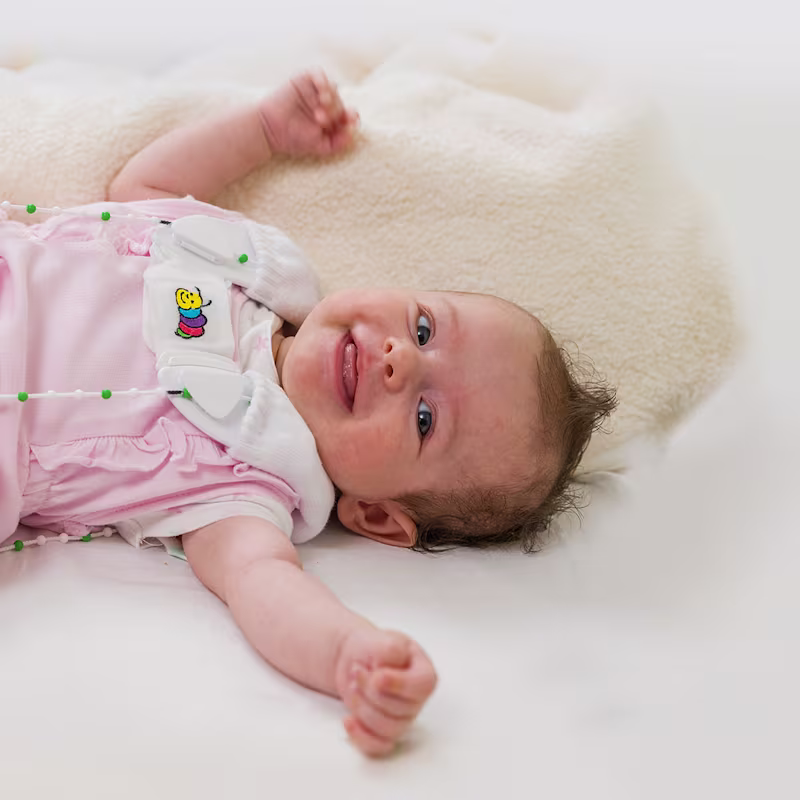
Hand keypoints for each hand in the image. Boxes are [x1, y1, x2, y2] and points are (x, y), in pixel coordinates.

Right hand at [259, 69, 358, 157]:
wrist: (270, 129)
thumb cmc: (294, 139)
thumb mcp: (321, 146)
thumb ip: (339, 142)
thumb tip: (353, 131)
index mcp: (332, 118)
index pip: (349, 114)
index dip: (351, 117)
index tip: (350, 121)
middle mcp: (325, 103)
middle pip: (340, 102)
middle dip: (334, 111)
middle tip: (320, 120)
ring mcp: (315, 90)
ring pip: (332, 88)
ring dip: (330, 98)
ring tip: (320, 110)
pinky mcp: (304, 80)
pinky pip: (319, 74)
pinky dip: (323, 81)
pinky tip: (321, 92)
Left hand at [335, 628, 437, 756]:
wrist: (357, 657)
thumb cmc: (374, 647)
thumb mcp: (384, 640)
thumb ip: (390, 651)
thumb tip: (385, 675)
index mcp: (424, 674)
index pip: (421, 687)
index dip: (398, 684)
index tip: (376, 675)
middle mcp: (417, 700)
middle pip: (399, 710)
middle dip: (370, 690)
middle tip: (357, 671)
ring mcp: (402, 719)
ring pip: (387, 729)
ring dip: (362, 707)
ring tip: (352, 685)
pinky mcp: (385, 732)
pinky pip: (379, 747)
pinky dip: (361, 736)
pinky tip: (347, 720)